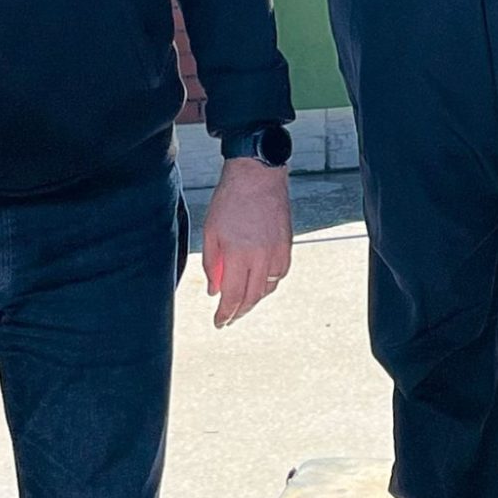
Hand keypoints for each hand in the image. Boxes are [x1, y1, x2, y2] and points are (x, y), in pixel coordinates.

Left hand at [202, 156, 291, 327]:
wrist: (257, 175)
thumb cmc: (231, 199)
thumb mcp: (211, 231)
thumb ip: (211, 265)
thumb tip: (214, 290)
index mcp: (238, 253)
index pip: (232, 296)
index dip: (225, 314)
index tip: (219, 322)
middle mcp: (260, 256)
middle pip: (252, 297)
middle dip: (239, 312)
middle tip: (229, 319)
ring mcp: (276, 251)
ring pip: (268, 288)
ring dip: (254, 299)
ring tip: (242, 303)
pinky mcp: (287, 244)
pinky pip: (280, 273)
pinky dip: (270, 283)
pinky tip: (260, 283)